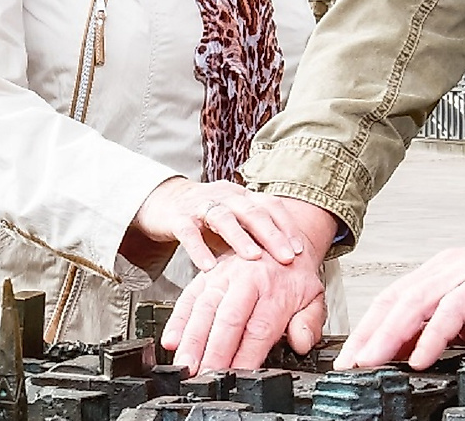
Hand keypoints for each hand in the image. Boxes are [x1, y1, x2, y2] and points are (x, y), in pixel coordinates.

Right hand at [132, 178, 314, 270]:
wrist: (164, 201)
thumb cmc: (206, 217)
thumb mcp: (234, 221)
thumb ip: (254, 237)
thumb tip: (286, 266)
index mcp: (242, 196)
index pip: (270, 206)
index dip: (287, 226)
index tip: (300, 250)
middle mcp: (225, 196)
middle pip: (252, 211)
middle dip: (272, 234)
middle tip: (287, 258)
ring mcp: (200, 206)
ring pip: (223, 218)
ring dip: (241, 238)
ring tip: (254, 259)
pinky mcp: (177, 219)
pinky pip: (189, 233)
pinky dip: (199, 250)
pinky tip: (208, 268)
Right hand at [161, 195, 340, 370]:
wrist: (280, 236)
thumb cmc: (294, 274)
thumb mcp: (314, 296)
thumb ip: (310, 322)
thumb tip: (300, 343)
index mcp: (276, 288)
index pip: (260, 329)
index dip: (246, 356)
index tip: (237, 377)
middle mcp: (247, 278)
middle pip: (228, 319)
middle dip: (214, 351)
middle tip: (204, 376)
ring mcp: (223, 275)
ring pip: (204, 308)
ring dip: (191, 339)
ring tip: (185, 365)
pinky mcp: (206, 274)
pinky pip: (188, 297)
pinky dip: (177, 321)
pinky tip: (170, 340)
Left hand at [336, 224, 464, 370]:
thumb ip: (442, 331)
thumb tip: (408, 353)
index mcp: (440, 274)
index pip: (393, 301)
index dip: (368, 329)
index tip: (351, 358)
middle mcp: (447, 268)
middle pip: (396, 301)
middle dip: (368, 335)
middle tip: (350, 365)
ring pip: (418, 303)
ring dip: (391, 336)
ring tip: (374, 362)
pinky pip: (453, 310)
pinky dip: (433, 334)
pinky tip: (421, 356)